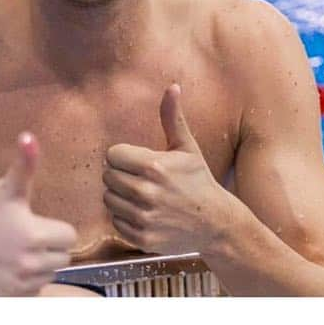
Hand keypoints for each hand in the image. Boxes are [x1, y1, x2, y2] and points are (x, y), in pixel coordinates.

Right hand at [0, 132, 77, 295]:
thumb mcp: (6, 187)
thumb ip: (25, 163)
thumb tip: (29, 137)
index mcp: (34, 234)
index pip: (69, 236)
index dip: (54, 228)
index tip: (36, 223)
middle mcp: (31, 262)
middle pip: (63, 257)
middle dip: (49, 246)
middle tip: (25, 236)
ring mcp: (21, 282)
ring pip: (51, 275)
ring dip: (41, 265)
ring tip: (18, 251)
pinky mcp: (12, 296)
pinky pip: (36, 291)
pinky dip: (29, 282)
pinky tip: (11, 267)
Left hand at [102, 84, 233, 255]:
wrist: (216, 223)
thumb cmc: (198, 180)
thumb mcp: (186, 147)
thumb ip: (172, 117)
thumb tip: (172, 86)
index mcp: (154, 166)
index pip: (112, 155)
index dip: (122, 157)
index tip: (136, 161)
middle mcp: (146, 192)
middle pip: (107, 177)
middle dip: (120, 175)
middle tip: (139, 178)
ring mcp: (144, 217)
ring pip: (108, 199)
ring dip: (120, 196)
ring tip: (141, 195)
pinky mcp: (142, 238)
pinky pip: (115, 221)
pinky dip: (124, 217)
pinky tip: (143, 212)